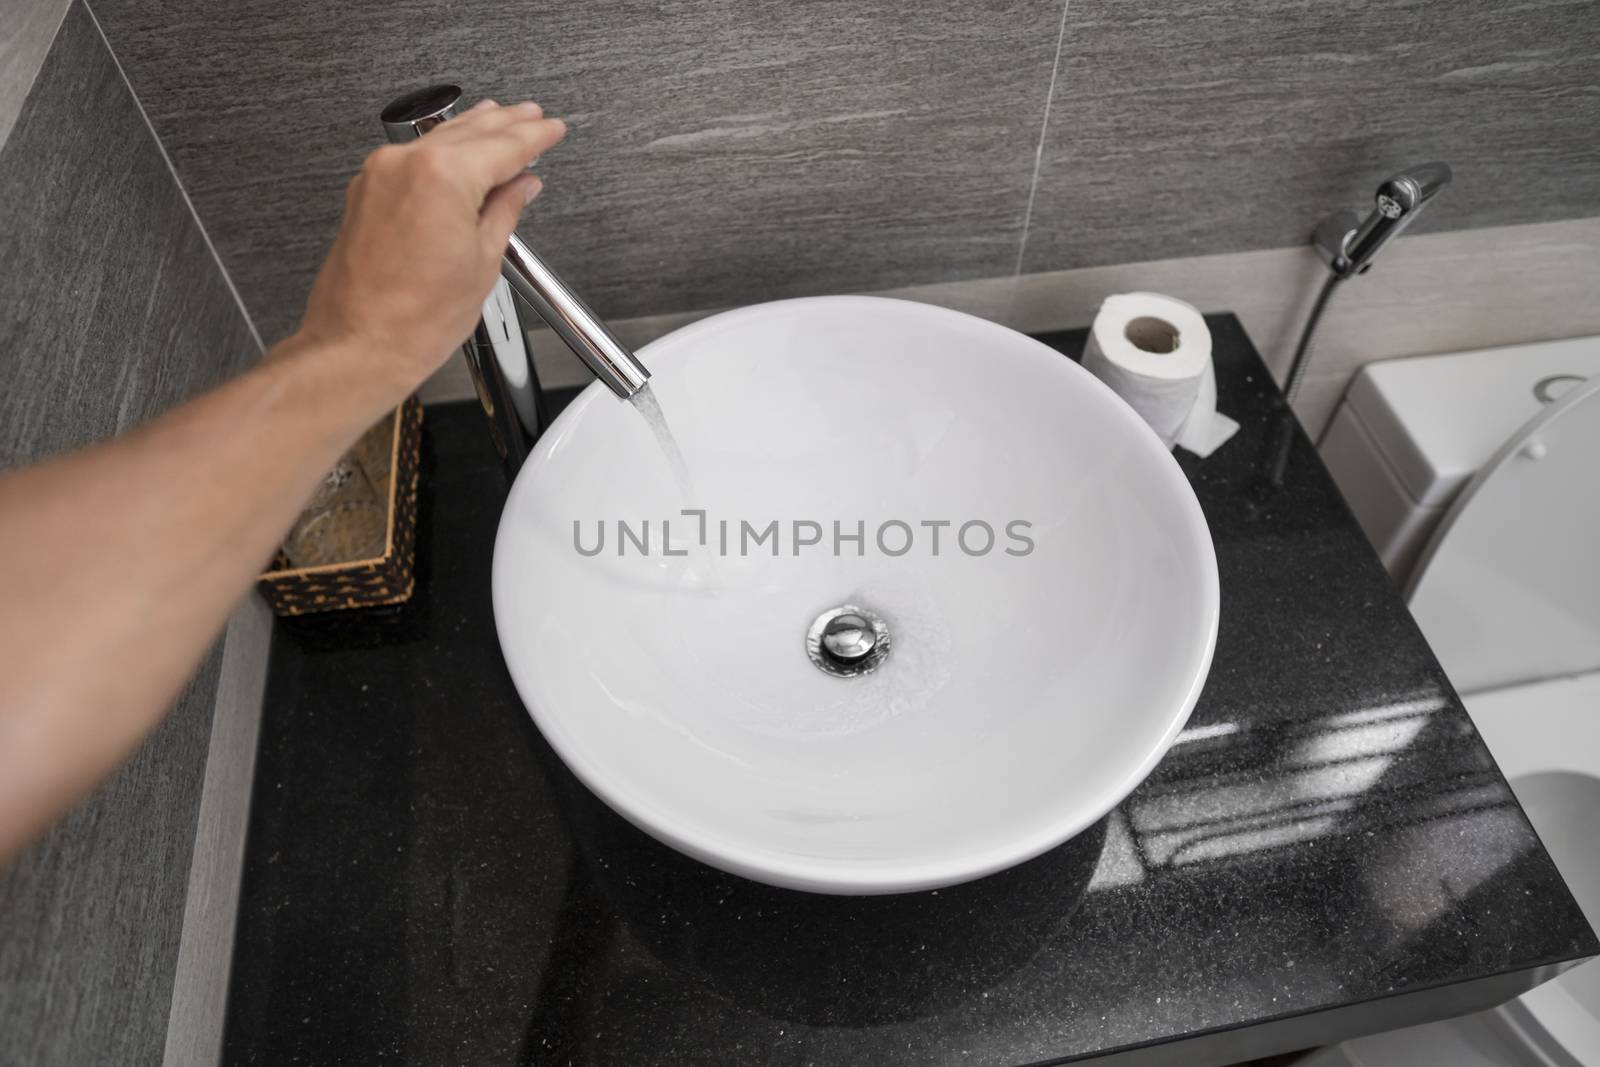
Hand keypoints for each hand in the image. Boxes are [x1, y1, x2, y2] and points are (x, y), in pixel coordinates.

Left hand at [297, 100, 566, 396]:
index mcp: (443, 176)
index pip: (504, 145)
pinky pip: (413, 157)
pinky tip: (459, 153)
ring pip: (439, 138)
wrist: (360, 344)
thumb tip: (520, 187)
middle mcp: (406, 164)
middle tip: (534, 117)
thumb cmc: (414, 319)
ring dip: (474, 129)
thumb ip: (505, 210)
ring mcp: (380, 175)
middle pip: (470, 131)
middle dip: (507, 123)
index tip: (551, 129)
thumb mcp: (482, 260)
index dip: (535, 136)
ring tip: (501, 120)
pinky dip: (442, 149)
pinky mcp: (366, 191)